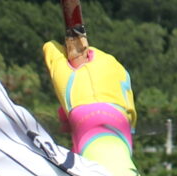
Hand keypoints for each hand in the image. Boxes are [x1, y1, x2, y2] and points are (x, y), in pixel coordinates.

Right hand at [43, 41, 134, 157]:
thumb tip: (50, 45)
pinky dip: (92, 115)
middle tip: (63, 107)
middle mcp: (118, 74)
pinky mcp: (126, 110)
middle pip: (89, 79)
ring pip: (95, 96)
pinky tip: (82, 126)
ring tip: (69, 121)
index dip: (70, 69)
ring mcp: (124, 92)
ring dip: (79, 107)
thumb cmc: (80, 100)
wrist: (101, 130)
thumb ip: (54, 57)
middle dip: (72, 93)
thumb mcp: (60, 75)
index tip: (62, 83)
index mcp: (105, 61)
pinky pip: (104, 109)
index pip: (84, 57)